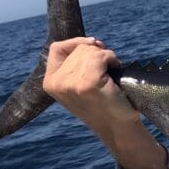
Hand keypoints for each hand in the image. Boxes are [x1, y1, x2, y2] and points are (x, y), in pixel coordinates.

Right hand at [44, 37, 167, 168]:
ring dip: (106, 57)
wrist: (118, 126)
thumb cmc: (103, 103)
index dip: (76, 43)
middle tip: (106, 72)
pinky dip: (111, 58)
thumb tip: (92, 42)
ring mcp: (71, 83)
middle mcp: (56, 83)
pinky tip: (115, 70)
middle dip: (97, 54)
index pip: (57, 48)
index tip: (93, 46)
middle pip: (79, 48)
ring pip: (90, 50)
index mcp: (50, 82)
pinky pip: (100, 56)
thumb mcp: (80, 83)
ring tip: (110, 76)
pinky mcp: (87, 83)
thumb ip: (76, 64)